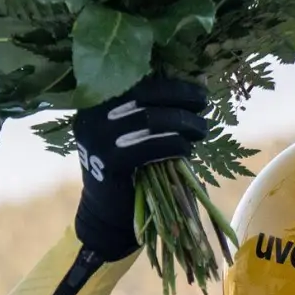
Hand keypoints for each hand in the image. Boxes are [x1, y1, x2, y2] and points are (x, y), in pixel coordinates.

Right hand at [73, 75, 212, 257]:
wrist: (107, 214)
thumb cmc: (129, 169)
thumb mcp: (132, 132)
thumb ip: (151, 109)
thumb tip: (195, 85)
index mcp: (96, 101)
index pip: (136, 80)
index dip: (170, 82)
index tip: (198, 88)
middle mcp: (91, 115)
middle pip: (143, 94)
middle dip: (180, 97)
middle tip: (203, 104)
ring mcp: (97, 138)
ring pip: (150, 118)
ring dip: (183, 122)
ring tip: (202, 128)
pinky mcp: (109, 162)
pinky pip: (151, 146)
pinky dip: (174, 145)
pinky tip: (187, 149)